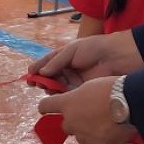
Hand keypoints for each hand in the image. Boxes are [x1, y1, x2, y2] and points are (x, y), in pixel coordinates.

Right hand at [28, 29, 143, 83]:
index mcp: (63, 56)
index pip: (46, 63)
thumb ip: (56, 61)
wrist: (114, 57)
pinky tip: (55, 94)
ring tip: (46, 87)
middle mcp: (67, 68)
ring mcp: (73, 80)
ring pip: (56, 86)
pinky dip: (59, 95)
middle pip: (49, 76)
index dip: (37, 69)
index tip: (29, 75)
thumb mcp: (71, 50)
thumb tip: (41, 72)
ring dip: (49, 87)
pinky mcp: (80, 90)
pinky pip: (66, 93)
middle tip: (37, 83)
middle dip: (41, 80)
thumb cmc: (93, 48)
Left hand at [37, 76, 134, 143]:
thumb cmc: (111, 90)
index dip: (45, 107)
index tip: (45, 108)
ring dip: (86, 130)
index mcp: (67, 104)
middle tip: (88, 115)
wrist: (130, 105)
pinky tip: (110, 130)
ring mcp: (83, 135)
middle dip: (73, 121)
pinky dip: (99, 138)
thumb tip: (76, 102)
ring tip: (103, 122)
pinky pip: (94, 143)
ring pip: (80, 135)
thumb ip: (77, 96)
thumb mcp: (90, 86)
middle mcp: (71, 121)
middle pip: (65, 124)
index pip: (45, 106)